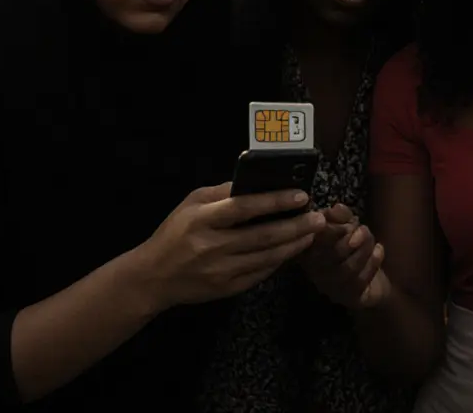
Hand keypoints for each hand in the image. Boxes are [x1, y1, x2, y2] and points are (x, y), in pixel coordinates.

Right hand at [133, 182, 325, 310]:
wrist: (153, 277)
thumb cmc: (174, 233)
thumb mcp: (190, 204)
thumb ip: (222, 192)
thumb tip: (257, 182)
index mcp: (202, 220)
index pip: (244, 207)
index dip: (275, 201)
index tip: (301, 195)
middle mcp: (213, 246)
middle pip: (263, 236)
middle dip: (296, 226)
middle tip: (319, 217)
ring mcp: (221, 271)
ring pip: (267, 257)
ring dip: (294, 245)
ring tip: (312, 233)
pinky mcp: (227, 289)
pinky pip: (260, 273)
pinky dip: (279, 261)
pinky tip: (292, 250)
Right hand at [299, 203, 386, 309]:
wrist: (372, 284)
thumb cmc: (354, 250)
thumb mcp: (347, 228)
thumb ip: (341, 217)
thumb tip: (337, 208)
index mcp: (309, 251)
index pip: (314, 241)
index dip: (332, 228)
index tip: (348, 221)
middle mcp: (315, 272)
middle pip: (332, 253)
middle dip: (352, 236)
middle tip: (363, 229)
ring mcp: (332, 287)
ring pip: (348, 267)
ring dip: (365, 248)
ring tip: (373, 241)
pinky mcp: (349, 298)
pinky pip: (361, 280)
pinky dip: (373, 262)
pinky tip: (379, 251)